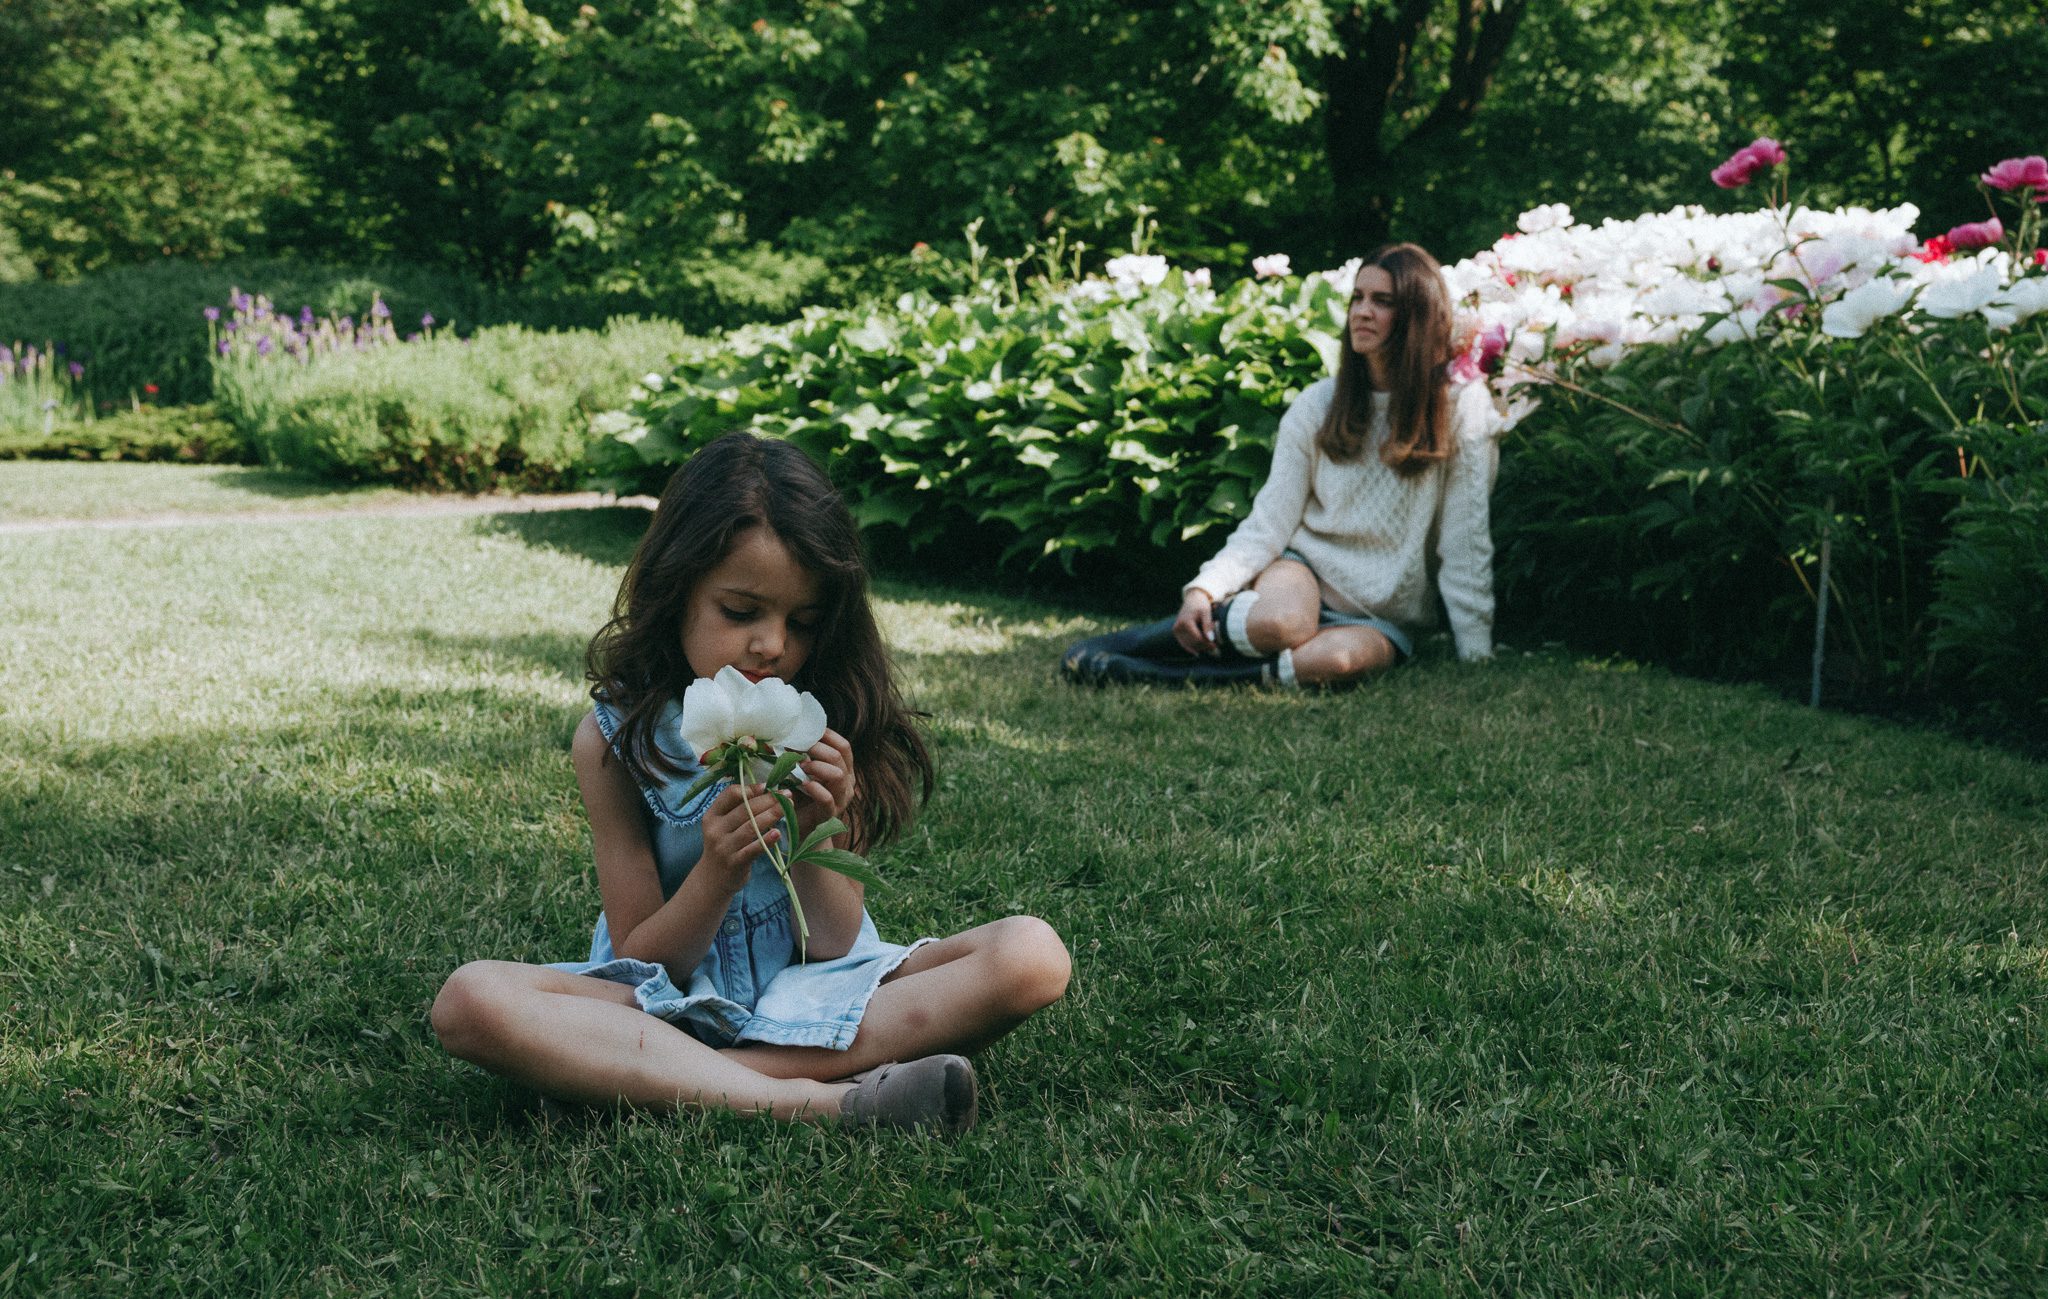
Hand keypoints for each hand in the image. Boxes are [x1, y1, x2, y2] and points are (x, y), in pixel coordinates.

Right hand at [699, 780, 788, 889]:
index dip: (750, 788)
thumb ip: (737, 809)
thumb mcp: (722, 826)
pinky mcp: (734, 862)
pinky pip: (753, 849)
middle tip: (787, 794)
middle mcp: (715, 830)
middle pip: (744, 809)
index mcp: (712, 816)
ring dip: (771, 815)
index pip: (729, 794)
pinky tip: (778, 833)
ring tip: (788, 807)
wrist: (712, 880)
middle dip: (768, 800)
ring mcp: (724, 847)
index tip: (767, 786)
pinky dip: (766, 841)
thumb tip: (764, 788)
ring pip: (751, 827)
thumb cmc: (724, 846)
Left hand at [793, 727, 856, 848]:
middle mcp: (847, 782)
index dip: (827, 736)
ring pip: (838, 774)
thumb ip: (797, 756)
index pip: (843, 746)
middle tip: (798, 749)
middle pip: (839, 756)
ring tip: (801, 767)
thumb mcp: (799, 772)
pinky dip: (814, 789)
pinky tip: (803, 785)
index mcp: (844, 769)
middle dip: (816, 749)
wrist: (796, 828)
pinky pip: (827, 798)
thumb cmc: (797, 796)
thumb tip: (780, 737)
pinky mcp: (830, 814)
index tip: (807, 732)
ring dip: (816, 766)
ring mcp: (841, 799)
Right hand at [1172, 588, 1217, 655]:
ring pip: (1189, 645)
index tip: (1217, 646)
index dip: (1208, 644)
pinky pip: (1184, 643)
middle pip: (1193, 643)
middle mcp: (1178, 627)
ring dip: (1200, 648)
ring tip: (1210, 650)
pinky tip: (1198, 652)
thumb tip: (1211, 639)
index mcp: (1186, 622)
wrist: (1192, 599)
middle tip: (1216, 651)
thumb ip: (1208, 625)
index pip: (1198, 638)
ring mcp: (1176, 630)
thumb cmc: (1201, 604)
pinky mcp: (1176, 632)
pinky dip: (1191, 648)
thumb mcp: (1206, 612)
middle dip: (1205, 647)